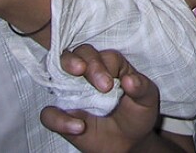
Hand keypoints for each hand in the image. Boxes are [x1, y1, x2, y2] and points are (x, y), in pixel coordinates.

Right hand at [40, 45, 169, 152]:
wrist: (129, 141)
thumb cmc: (137, 114)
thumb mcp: (146, 100)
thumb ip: (141, 88)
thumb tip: (130, 79)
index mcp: (110, 65)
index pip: (103, 56)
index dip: (103, 66)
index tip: (109, 85)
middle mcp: (88, 73)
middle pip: (79, 53)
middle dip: (86, 62)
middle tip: (95, 80)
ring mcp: (72, 92)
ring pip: (57, 70)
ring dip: (64, 70)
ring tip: (76, 79)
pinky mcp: (62, 115)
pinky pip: (49, 114)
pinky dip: (58, 118)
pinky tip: (79, 126)